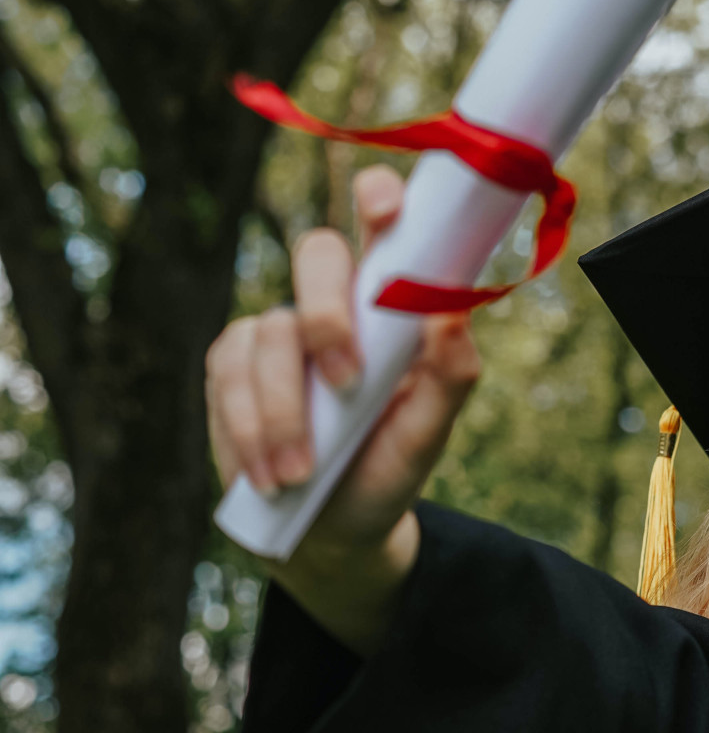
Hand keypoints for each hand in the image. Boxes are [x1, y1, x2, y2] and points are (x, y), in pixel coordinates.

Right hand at [204, 165, 481, 651]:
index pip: (386, 229)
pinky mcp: (231, 363)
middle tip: (347, 381)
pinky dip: (251, 427)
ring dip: (286, 410)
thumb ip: (450, 376)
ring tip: (302, 472)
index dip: (382, 199)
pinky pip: (230, 372)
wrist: (329, 533)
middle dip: (328, 313)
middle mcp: (335, 304)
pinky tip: (273, 473)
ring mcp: (279, 329)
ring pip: (271, 330)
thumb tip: (454, 314)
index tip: (383, 206)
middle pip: (318, 254)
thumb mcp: (428, 435)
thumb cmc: (387, 471)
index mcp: (391, 307)